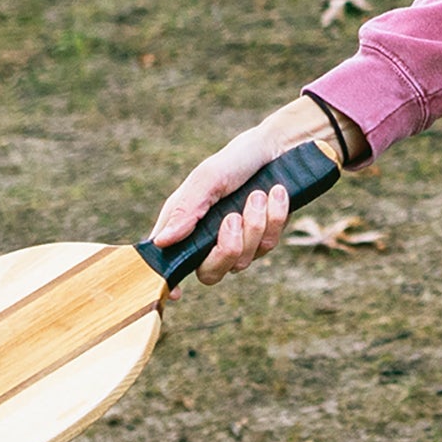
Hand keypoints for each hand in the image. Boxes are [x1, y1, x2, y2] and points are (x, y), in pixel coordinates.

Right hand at [149, 96, 342, 285]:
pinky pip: (268, 245)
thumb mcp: (208, 178)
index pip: (171, 261)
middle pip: (210, 274)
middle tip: (232, 217)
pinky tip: (276, 194)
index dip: (170, 282)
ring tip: (258, 193)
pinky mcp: (264, 240)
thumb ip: (186, 209)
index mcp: (186, 225)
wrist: (279, 148)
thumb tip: (162, 242)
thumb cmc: (236, 160)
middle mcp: (209, 239)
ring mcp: (238, 243)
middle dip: (226, 249)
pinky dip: (274, 218)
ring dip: (254, 225)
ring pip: (243, 260)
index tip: (175, 293)